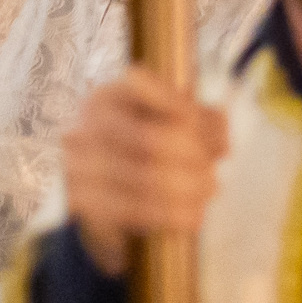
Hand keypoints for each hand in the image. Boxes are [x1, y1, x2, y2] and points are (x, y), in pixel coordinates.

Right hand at [64, 67, 228, 279]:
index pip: (139, 85)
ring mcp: (80, 165)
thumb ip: (198, 119)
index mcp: (107, 96)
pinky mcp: (84, 203)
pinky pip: (134, 211)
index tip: (201, 122)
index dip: (177, 103)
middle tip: (212, 171)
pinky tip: (194, 217)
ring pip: (144, 179)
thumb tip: (222, 141)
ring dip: (187, 188)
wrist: (95, 186)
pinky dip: (171, 215)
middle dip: (193, 157)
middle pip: (149, 139)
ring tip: (209, 190)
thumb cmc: (138, 144)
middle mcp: (86, 126)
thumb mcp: (164, 120)